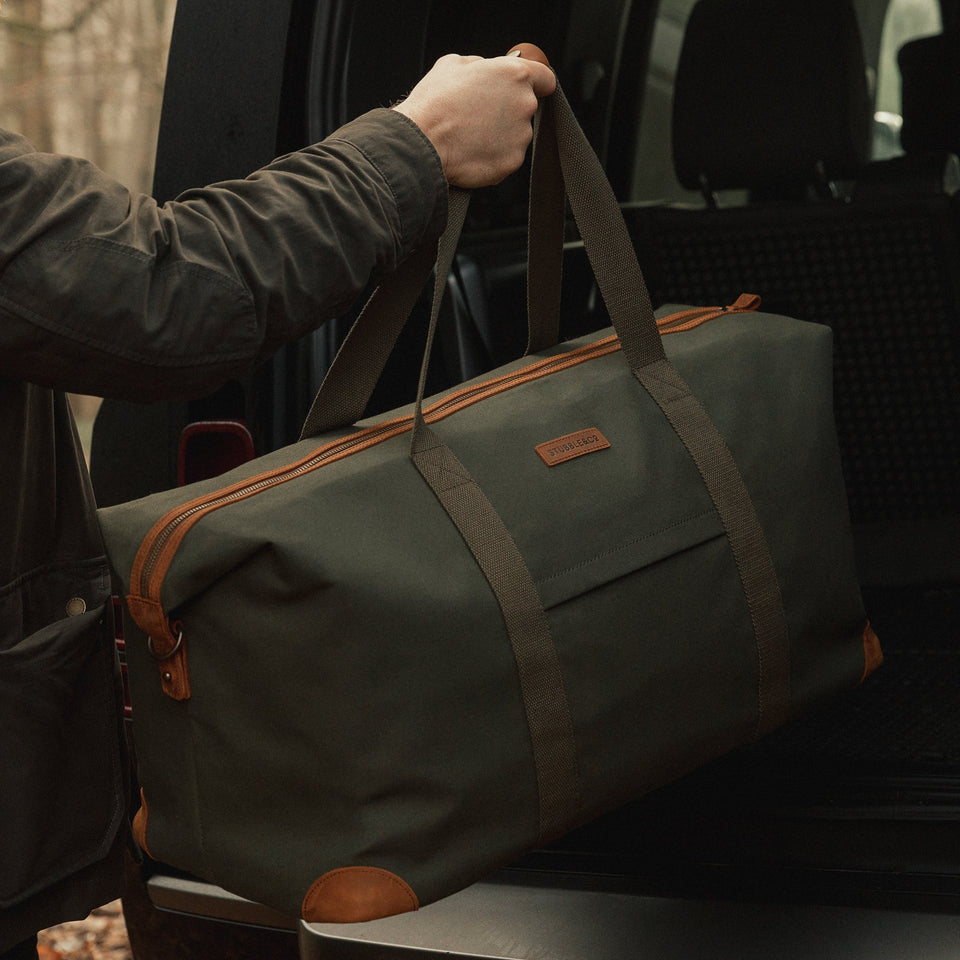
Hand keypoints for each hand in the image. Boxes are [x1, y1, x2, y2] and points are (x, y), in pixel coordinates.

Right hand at [394, 53, 555, 187]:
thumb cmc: (434, 102)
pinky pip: (506, 157)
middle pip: (526, 108)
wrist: (422, 142)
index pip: (545, 78)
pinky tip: (471, 150)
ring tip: (470, 135)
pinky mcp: (512, 162)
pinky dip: (492, 156)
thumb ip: (481, 65)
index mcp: (514, 75)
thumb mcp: (453, 64)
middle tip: (478, 115)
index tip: (531, 89)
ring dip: (499, 135)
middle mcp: (524, 104)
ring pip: (516, 135)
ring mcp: (521, 136)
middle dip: (507, 110)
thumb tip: (487, 70)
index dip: (537, 83)